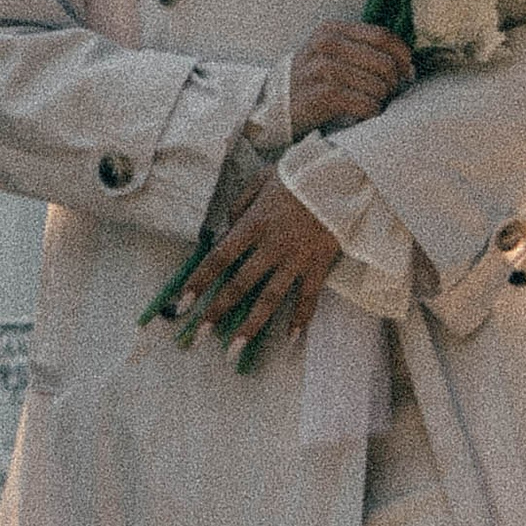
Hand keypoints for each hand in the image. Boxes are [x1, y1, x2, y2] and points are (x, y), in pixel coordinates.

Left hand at [175, 175, 344, 357]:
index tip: (182, 302)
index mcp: (254, 223)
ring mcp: (296, 258)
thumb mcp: (262, 180)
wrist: (343, 176)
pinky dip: (301, 319)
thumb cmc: (299, 175)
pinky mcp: (319, 264)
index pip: (219, 257)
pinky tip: (290, 340)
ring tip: (234, 350)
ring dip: (251, 326)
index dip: (199, 281)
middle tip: (200, 335)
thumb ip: (240, 205)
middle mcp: (272, 246)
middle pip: (240, 284)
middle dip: (217, 311)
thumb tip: (226, 229)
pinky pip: (309, 297)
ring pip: (270, 298)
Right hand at [288, 20, 413, 135]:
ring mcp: (323, 68)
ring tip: (369, 104)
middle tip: (387, 94)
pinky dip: (370, 112)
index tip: (406, 72)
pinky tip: (361, 114)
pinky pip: (365, 103)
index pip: (383, 36)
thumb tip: (407, 65)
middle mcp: (326, 44)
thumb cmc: (309, 82)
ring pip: (377, 85)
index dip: (402, 56)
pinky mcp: (322, 94)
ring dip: (380, 100)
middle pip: (384, 62)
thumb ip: (361, 50)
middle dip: (393, 83)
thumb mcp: (328, 54)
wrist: (271, 106)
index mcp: (332, 29)